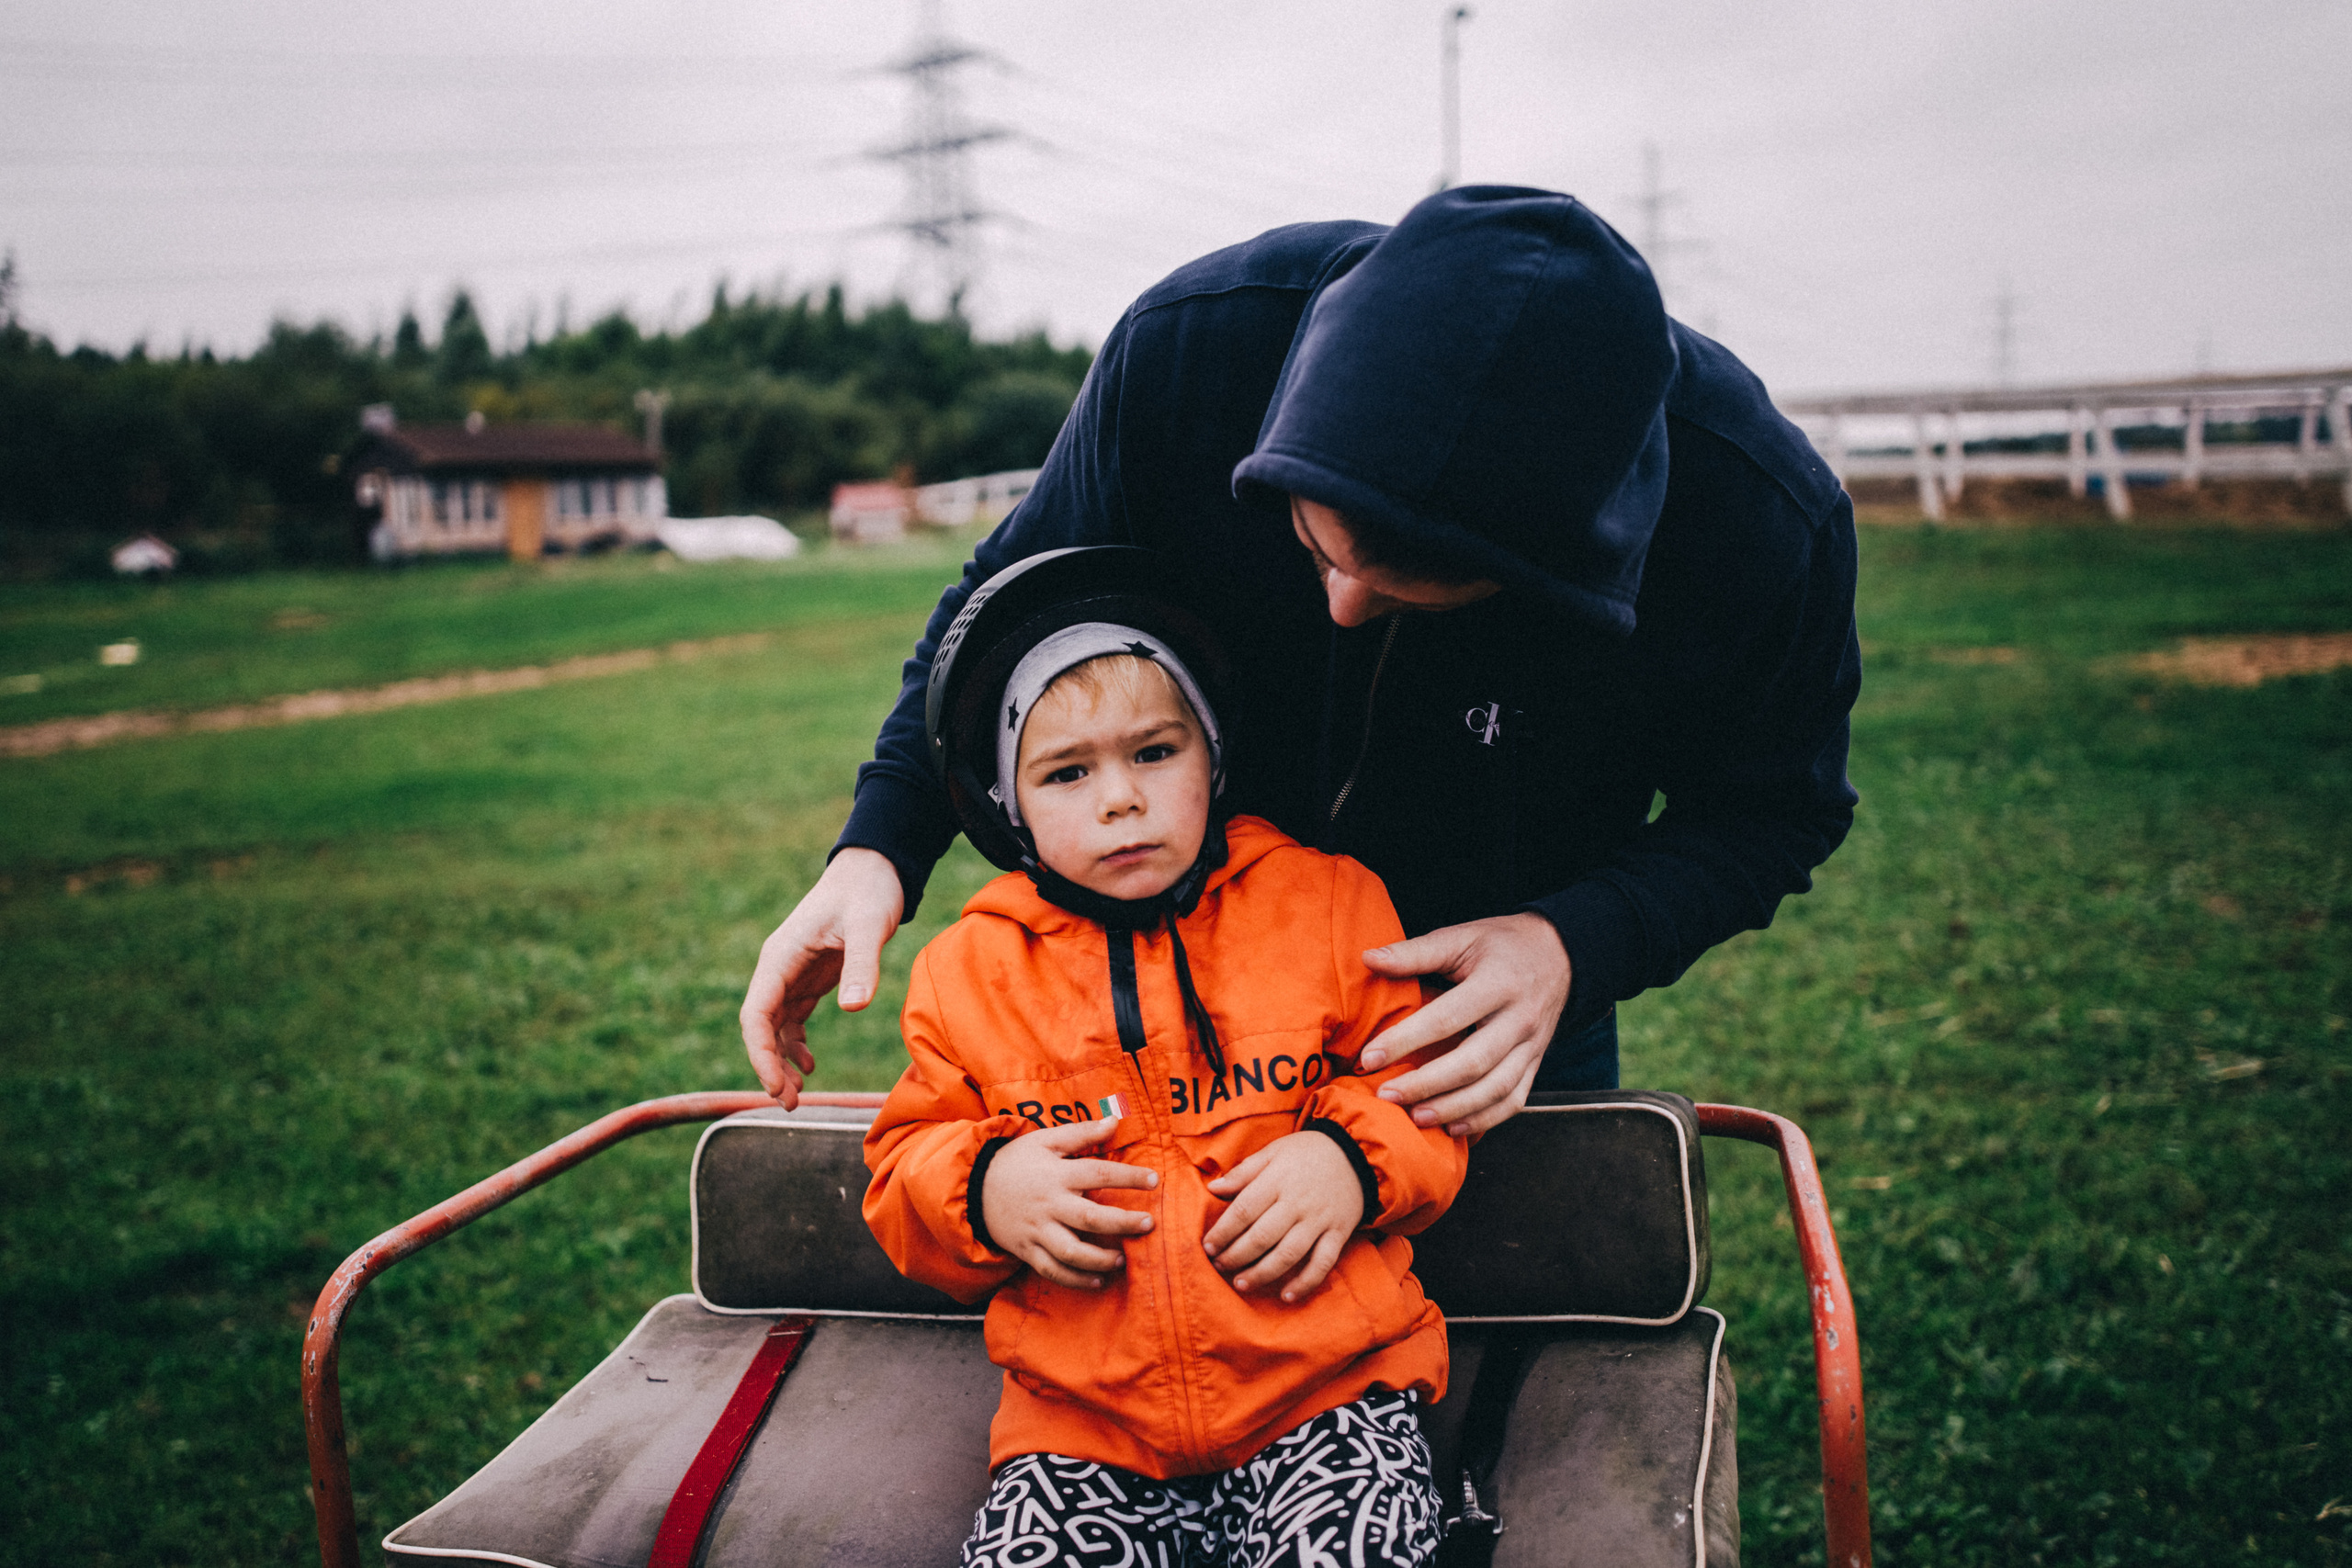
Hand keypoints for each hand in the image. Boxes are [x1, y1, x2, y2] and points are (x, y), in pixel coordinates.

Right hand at [738, 848, 904, 1104]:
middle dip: (769, 1066)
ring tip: (799, 1095)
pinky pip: (792, 1019)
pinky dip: (795, 1045)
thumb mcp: (868, 926)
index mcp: (780, 957)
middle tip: (790, 1103)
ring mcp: (791, 974)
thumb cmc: (868, 892)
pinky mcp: (809, 978)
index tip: (776, 1085)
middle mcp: (778, 968)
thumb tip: (854, 1008)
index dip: (760, 1053)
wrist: (874, 869)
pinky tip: (809, 1066)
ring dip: (781, 1061)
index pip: (756, 1014)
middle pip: (761, 1027)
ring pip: (774, 1027)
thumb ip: (861, 965)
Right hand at [981, 1118, 1158, 1289]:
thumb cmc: (1016, 1161)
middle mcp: (1049, 1204)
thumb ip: (1082, 1133)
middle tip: (1148, 1224)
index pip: (1099, 1173)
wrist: (972, 1187)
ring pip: (1071, 1252)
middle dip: (1122, 1223)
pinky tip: (1098, 1281)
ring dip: (1100, 1260)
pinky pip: (1052, 1270)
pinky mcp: (1027, 1250)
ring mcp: (1037, 1231)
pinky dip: (1075, 1280)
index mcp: (1056, 1174)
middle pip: (1089, 1218)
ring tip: (1122, 1259)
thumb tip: (1115, 1120)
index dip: (1129, 1177)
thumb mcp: (1046, 1140)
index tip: (1155, 1180)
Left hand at [1202, 1131, 1364, 1300]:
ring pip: (1288, 1254)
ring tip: (1241, 1284)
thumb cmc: (1307, 1153)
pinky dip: (1305, 1282)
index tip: (1208, 1247)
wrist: (1356, 1155)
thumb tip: (1212, 1189)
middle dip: (1236, 1256)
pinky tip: (1286, 1296)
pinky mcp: (1338, 1234)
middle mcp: (1297, 1203)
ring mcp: (1319, 1220)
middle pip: (1262, 1236)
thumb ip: (1243, 1172)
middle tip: (1220, 1266)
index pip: (1244, 1210)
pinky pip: (1322, 1263)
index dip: (1223, 1232)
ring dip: (1262, 1273)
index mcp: (1277, 1180)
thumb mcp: (1273, 1152)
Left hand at [1357, 913, 1571, 1137]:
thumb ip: (1416, 952)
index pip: (1447, 1018)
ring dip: (1454, 1108)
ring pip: (1495, 1088)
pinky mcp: (1536, 1063)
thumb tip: (1368, 959)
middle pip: (1472, 1062)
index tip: (1370, 1057)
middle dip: (1427, 1084)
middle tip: (1387, 1095)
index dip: (1405, 1040)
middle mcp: (1519, 1019)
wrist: (1560, 954)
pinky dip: (1485, 1119)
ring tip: (1416, 1117)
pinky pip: (1514, 1100)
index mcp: (1498, 983)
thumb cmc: (1502, 945)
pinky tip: (1454, 1127)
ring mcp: (1531, 1046)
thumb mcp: (1462, 937)